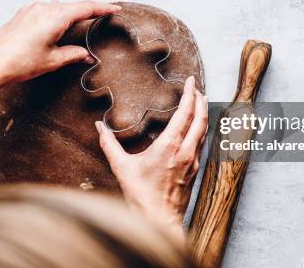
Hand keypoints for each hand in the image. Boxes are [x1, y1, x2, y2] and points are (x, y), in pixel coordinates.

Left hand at [0, 0, 120, 83]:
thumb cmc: (19, 62)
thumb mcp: (52, 60)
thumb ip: (73, 54)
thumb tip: (87, 55)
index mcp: (55, 17)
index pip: (86, 8)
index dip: (103, 7)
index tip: (115, 8)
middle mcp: (44, 8)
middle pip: (73, 6)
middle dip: (89, 11)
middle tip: (103, 15)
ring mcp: (31, 9)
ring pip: (59, 7)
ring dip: (71, 14)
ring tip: (81, 23)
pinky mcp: (23, 14)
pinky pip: (46, 10)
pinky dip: (57, 15)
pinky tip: (58, 22)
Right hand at [96, 76, 207, 235]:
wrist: (159, 221)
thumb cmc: (141, 196)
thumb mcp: (121, 167)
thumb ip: (109, 144)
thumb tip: (98, 126)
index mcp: (170, 146)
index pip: (185, 113)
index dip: (189, 94)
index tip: (190, 81)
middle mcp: (186, 151)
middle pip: (201, 118)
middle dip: (200, 99)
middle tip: (197, 87)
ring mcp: (193, 161)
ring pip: (205, 130)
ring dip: (204, 113)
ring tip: (201, 102)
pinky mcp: (195, 170)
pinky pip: (202, 143)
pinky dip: (202, 129)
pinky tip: (197, 128)